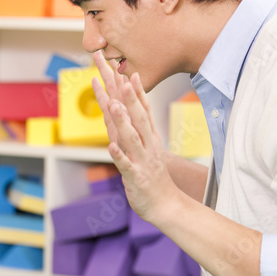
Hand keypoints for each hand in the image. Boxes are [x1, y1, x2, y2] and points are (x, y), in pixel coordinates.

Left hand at [91, 51, 175, 222]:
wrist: (165, 205)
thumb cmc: (152, 174)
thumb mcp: (147, 147)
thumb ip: (139, 129)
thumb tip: (129, 108)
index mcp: (149, 137)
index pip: (143, 110)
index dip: (137, 91)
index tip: (130, 71)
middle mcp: (147, 145)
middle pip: (139, 117)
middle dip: (130, 97)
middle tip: (122, 77)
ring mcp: (142, 160)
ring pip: (132, 138)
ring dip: (123, 121)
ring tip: (114, 104)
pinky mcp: (135, 177)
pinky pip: (126, 165)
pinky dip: (118, 155)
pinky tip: (111, 146)